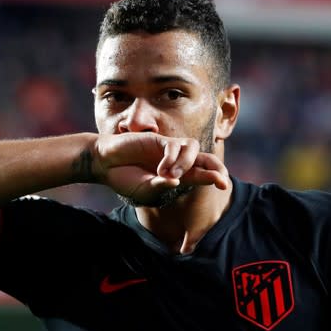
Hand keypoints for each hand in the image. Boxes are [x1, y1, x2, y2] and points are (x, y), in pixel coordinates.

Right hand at [92, 133, 229, 202]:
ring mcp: (169, 149)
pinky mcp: (158, 140)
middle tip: (221, 179)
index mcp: (178, 176)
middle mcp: (178, 161)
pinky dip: (171, 158)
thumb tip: (177, 182)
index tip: (225, 186)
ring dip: (187, 163)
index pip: (202, 175)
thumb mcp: (144, 190)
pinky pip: (174, 145)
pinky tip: (160, 169)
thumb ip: (160, 187)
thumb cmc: (125, 179)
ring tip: (172, 175)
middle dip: (216, 167)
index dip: (215, 178)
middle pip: (206, 158)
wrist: (105, 164)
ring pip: (193, 148)